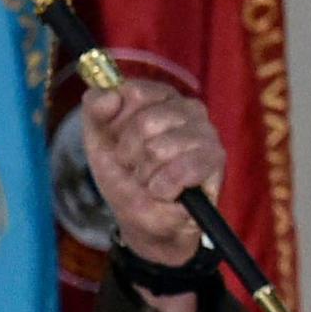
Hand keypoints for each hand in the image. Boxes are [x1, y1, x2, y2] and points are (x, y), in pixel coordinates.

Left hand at [84, 83, 223, 268]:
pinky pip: (178, 171)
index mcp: (161, 98)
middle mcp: (189, 108)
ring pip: (158, 149)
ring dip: (144, 174)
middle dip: (128, 154)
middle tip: (136, 166)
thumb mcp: (99, 141)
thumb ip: (95, 110)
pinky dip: (162, 189)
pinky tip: (166, 191)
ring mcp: (206, 133)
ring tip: (151, 180)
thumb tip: (110, 94)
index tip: (117, 141)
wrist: (140, 219)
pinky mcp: (215, 160)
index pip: (134, 92)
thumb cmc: (125, 176)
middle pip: (144, 122)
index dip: (116, 124)